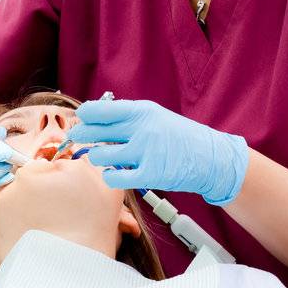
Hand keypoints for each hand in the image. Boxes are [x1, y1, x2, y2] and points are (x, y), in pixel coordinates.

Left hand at [64, 98, 249, 204]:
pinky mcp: (150, 175)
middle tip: (77, 137)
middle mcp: (142, 129)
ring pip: (102, 156)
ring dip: (97, 157)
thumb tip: (97, 117)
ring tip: (101, 157)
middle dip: (82, 135)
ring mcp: (145, 153)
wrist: (210, 158)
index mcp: (142, 111)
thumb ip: (130, 117)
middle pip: (97, 132)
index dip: (87, 115)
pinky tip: (112, 173)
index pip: (102, 110)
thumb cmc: (179, 136)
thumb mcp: (156, 116)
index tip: (81, 118)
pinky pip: (116, 177)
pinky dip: (109, 176)